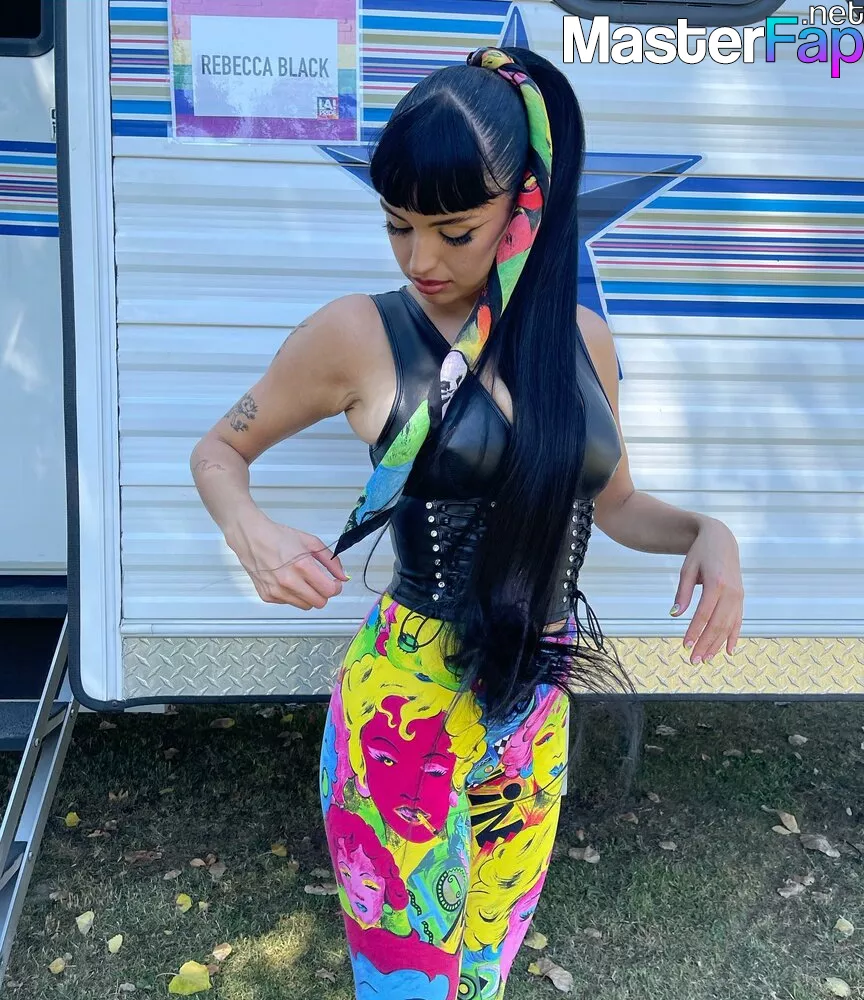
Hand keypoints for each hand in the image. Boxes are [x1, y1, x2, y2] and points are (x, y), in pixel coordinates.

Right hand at [226, 510, 348, 609]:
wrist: (252, 538)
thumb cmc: (279, 537)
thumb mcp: (310, 542)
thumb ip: (331, 561)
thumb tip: (343, 576)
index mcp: (302, 566)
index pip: (328, 591)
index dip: (336, 588)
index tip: (335, 583)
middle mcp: (289, 582)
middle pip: (319, 603)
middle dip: (324, 594)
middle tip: (321, 583)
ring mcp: (277, 591)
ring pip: (305, 606)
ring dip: (309, 596)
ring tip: (302, 580)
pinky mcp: (268, 596)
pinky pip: (289, 603)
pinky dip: (292, 595)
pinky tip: (287, 581)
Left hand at [670, 517, 743, 662]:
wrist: (721, 540)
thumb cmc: (700, 554)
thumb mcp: (687, 569)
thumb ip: (682, 593)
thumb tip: (674, 615)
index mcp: (717, 583)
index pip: (704, 613)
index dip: (695, 631)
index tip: (685, 646)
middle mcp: (731, 591)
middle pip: (718, 624)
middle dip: (705, 643)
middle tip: (693, 660)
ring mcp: (739, 596)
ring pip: (728, 625)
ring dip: (717, 644)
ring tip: (705, 659)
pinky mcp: (741, 598)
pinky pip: (738, 620)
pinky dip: (733, 636)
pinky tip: (728, 651)